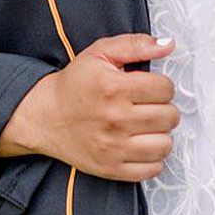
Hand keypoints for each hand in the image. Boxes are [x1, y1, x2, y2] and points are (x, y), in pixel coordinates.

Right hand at [0, 36, 178, 180]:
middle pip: (169, 117)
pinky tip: (140, 144)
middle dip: (162, 108)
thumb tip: (168, 45)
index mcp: (113, 88)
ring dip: (159, 134)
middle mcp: (115, 119)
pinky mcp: (112, 168)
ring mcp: (113, 148)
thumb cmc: (74, 85)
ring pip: (165, 144)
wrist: (44, 117)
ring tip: (145, 126)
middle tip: (147, 106)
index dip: (161, 85)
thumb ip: (136, 45)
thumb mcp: (100, 53)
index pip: (166, 89)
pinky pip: (152, 169)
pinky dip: (152, 158)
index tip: (149, 87)